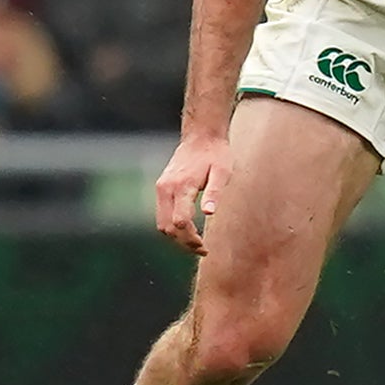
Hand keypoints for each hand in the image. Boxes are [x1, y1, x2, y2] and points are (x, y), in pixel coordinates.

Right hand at [154, 132, 231, 255]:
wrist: (201, 135)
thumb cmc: (216, 154)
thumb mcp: (222, 172)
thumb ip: (215, 192)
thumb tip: (209, 213)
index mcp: (182, 186)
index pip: (180, 222)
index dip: (191, 239)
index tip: (205, 246)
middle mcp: (166, 188)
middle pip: (167, 227)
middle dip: (183, 243)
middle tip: (202, 249)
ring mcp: (161, 187)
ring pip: (161, 223)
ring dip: (176, 237)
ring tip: (196, 243)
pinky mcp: (161, 187)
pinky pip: (161, 214)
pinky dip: (172, 226)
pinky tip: (188, 229)